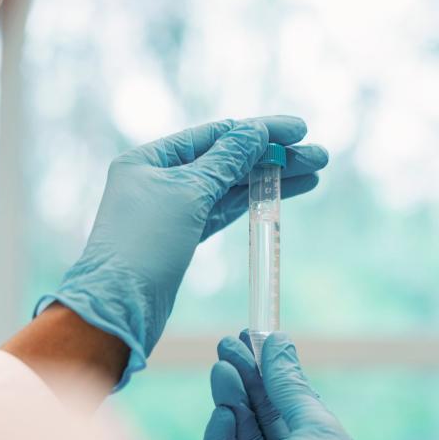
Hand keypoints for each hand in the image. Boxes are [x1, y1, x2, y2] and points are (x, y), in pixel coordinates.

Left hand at [35, 117, 327, 388]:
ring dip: (271, 179)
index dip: (260, 131)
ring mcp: (172, 209)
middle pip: (227, 160)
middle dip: (273, 157)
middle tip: (319, 156)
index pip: (215, 135)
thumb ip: (225, 161)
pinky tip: (281, 194)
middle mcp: (159, 179)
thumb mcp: (188, 193)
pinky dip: (252, 202)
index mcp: (150, 159)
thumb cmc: (143, 246)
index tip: (300, 130)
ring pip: (230, 187)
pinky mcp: (183, 237)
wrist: (119, 309)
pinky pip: (223, 211)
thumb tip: (254, 131)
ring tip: (314, 172)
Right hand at [202, 332, 378, 439]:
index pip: (287, 397)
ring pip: (239, 427)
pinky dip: (220, 434)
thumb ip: (291, 386)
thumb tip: (278, 341)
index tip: (252, 335)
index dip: (269, 366)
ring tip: (221, 367)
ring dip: (231, 396)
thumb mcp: (317, 426)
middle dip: (244, 374)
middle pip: (260, 407)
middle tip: (226, 343)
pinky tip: (224, 413)